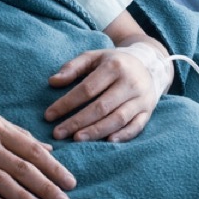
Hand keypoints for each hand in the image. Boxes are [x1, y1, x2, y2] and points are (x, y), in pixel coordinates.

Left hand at [44, 47, 161, 142]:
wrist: (149, 63)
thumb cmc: (114, 62)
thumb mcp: (94, 57)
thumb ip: (73, 67)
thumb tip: (52, 82)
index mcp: (114, 66)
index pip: (87, 89)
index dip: (67, 103)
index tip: (48, 116)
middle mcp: (129, 82)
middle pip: (101, 107)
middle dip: (78, 122)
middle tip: (58, 133)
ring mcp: (141, 98)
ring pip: (118, 119)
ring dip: (97, 131)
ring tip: (77, 139)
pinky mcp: (147, 111)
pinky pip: (136, 126)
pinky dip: (123, 136)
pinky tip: (107, 142)